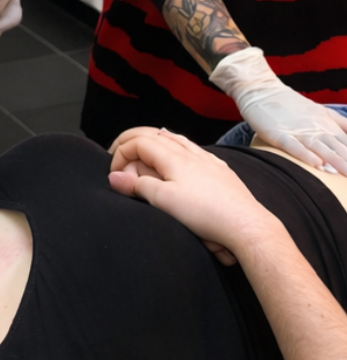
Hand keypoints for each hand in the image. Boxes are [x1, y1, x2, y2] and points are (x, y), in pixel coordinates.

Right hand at [109, 127, 269, 264]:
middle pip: (155, 134)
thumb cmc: (206, 214)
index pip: (139, 142)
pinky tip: (179, 154)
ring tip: (142, 150)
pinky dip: (175, 147)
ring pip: (175, 139)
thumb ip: (138, 186)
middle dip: (133, 141)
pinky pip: (192, 149)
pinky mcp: (218, 170)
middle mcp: (190, 153)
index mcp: (174, 157)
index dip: (121, 153)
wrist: (245, 224)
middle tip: (118, 153)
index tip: (115, 174)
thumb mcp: (164, 201)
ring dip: (154, 141)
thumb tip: (115, 177)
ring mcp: (206, 160)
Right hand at [209, 47, 346, 175]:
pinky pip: (293, 146)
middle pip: (339, 148)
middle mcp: (317, 129)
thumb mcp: (322, 113)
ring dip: (337, 161)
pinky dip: (305, 155)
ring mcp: (298, 131)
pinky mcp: (279, 134)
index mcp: (328, 126)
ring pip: (322, 148)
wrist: (263, 90)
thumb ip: (342, 125)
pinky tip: (316, 164)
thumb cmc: (291, 106)